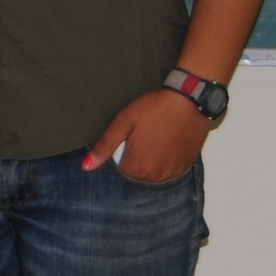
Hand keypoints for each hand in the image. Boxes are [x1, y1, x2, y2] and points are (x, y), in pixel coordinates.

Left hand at [83, 88, 210, 183]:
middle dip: (134, 160)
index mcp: (136, 167)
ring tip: (153, 140)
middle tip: (141, 137)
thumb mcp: (124, 122)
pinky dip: (165, 162)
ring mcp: (172, 173)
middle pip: (136, 175)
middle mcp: (155, 176)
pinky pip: (169, 171)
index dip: (120, 156)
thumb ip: (104, 146)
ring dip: (150, 162)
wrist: (190, 99)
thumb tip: (86, 167)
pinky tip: (165, 144)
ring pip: (153, 174)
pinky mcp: (185, 167)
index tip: (127, 141)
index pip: (119, 172)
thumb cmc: (154, 108)